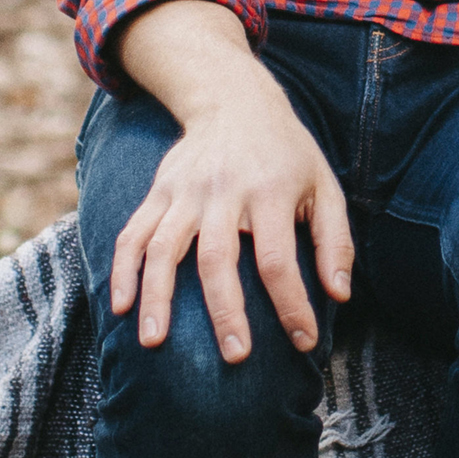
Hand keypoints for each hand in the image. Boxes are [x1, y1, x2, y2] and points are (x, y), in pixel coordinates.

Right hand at [111, 0, 353, 361]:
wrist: (235, 100)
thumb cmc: (288, 154)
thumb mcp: (324, 186)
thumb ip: (334, 240)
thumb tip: (339, 294)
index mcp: (270, 191)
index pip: (279, 259)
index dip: (293, 305)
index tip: (304, 341)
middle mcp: (223, 191)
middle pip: (217, 259)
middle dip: (226, 312)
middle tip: (236, 357)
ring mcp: (185, 191)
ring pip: (164, 248)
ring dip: (157, 297)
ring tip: (153, 343)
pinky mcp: (159, 191)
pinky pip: (133, 233)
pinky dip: (123, 270)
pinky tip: (119, 307)